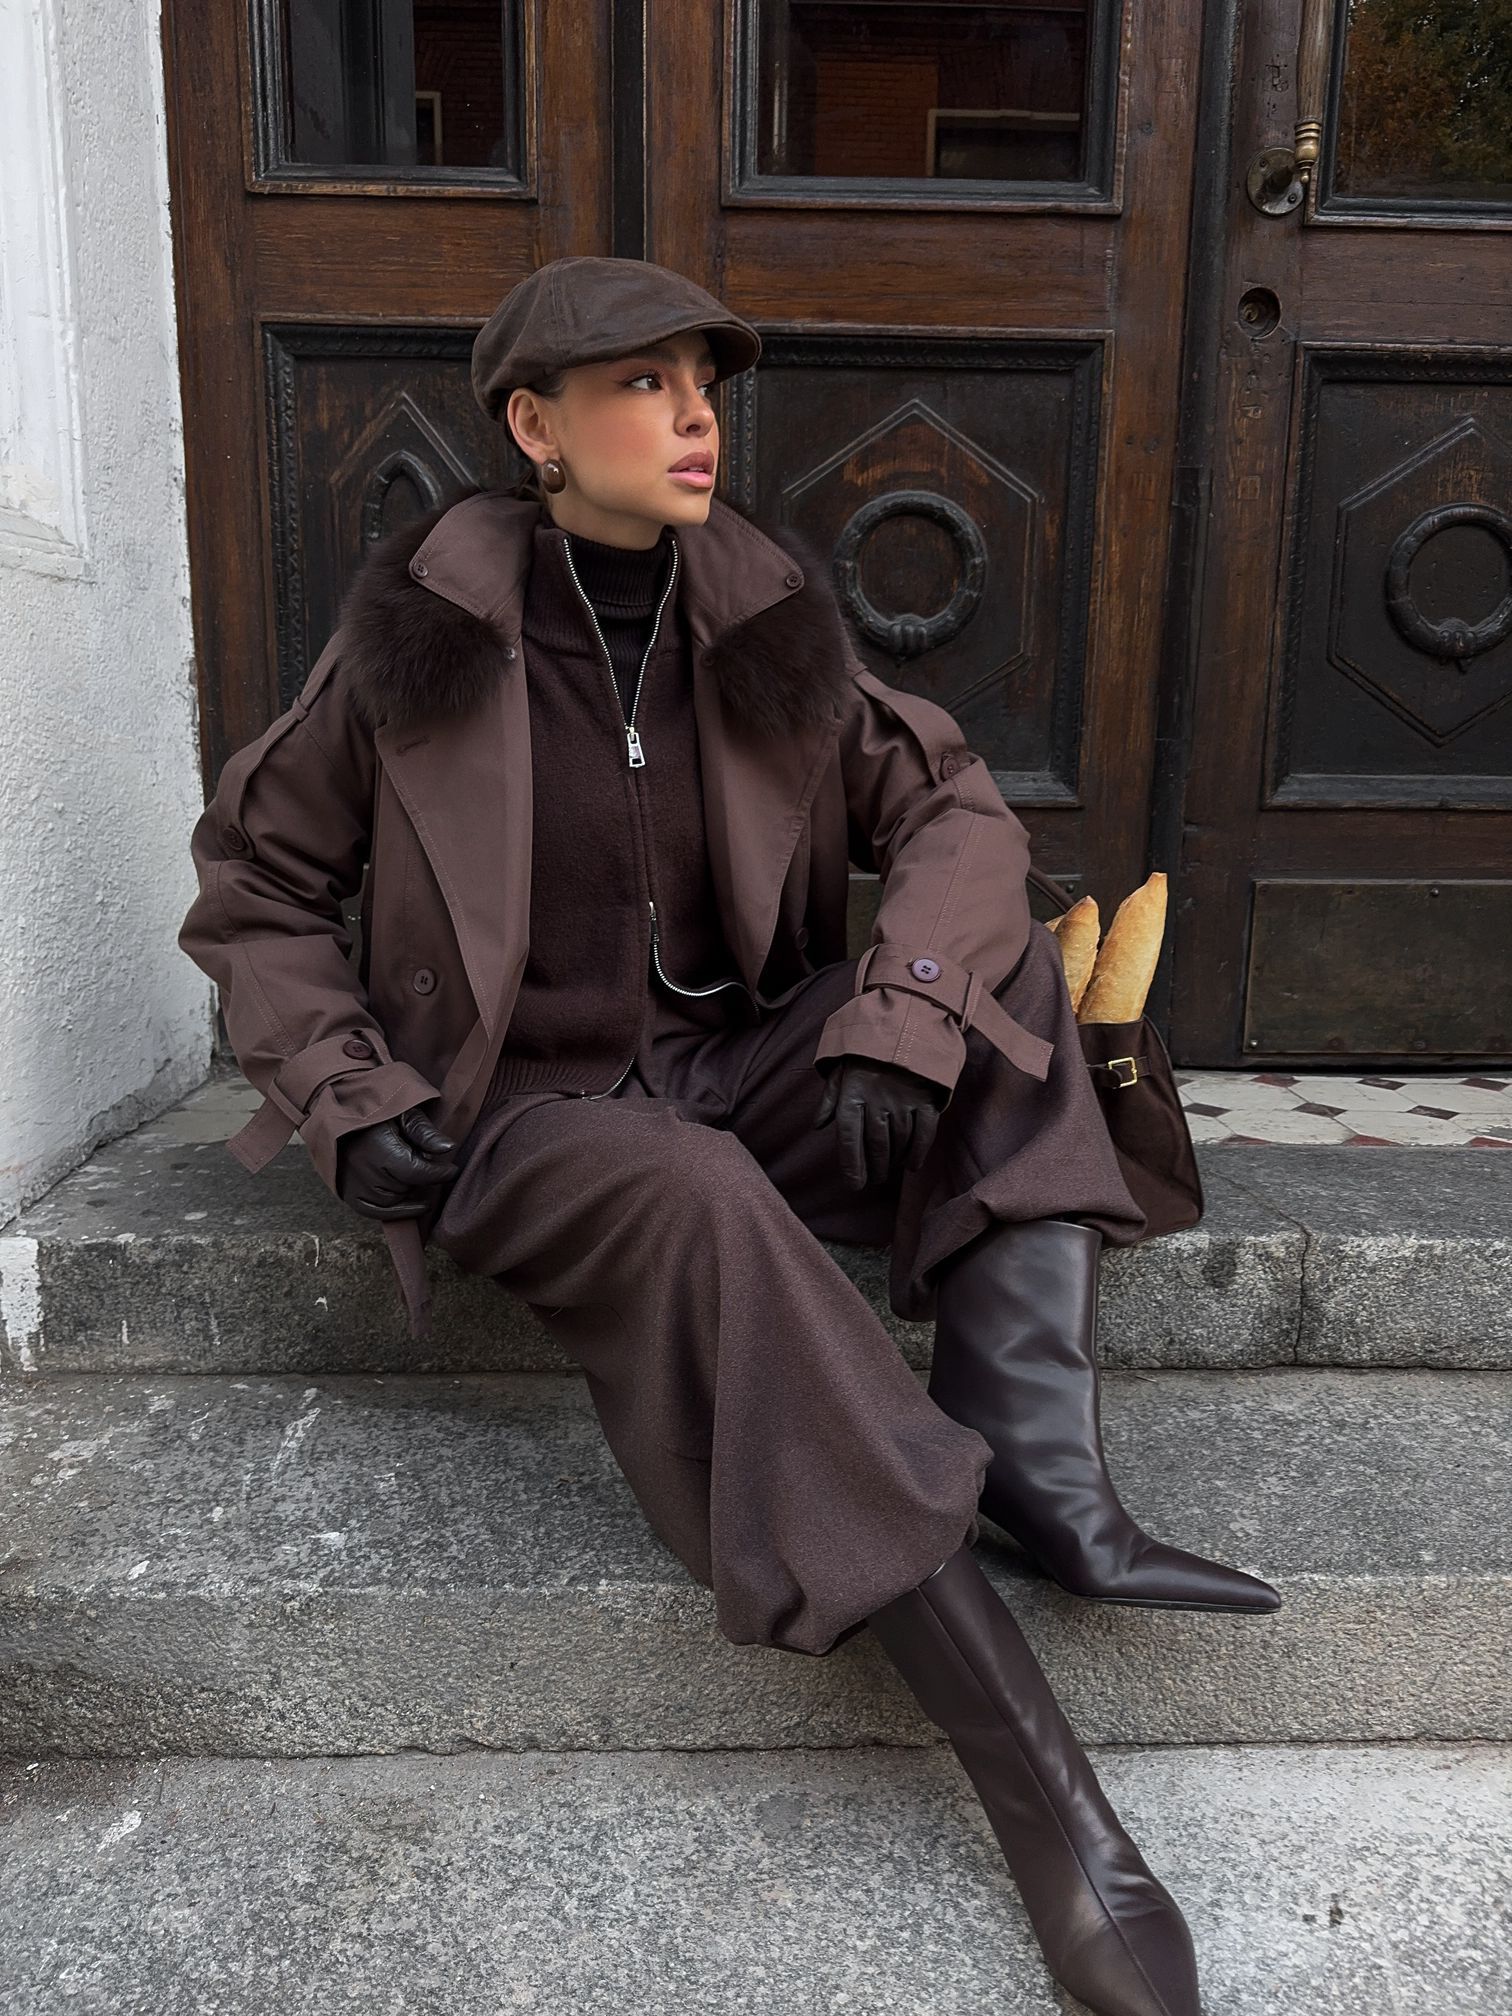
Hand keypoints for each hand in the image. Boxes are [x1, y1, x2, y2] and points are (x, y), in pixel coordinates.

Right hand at [335, 1105, 459, 1219]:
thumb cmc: (376, 1109)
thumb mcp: (404, 1112)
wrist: (340, 1111)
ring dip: (407, 1191)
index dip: (439, 1173)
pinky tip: (415, 1205)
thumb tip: (448, 1148)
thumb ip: (424, 1131)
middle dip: (420, 1177)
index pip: (416, 1171)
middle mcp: (362, 1168)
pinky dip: (395, 1212)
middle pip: (405, 1187)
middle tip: (425, 1163)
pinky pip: (374, 1212)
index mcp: (378, 1146)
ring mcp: (352, 1182)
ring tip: (411, 1173)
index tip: (452, 1170)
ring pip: (392, 1201)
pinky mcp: (347, 1192)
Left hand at [813, 1057, 946, 1188]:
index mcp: (853, 1094)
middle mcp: (877, 1100)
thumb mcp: (840, 1071)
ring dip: (894, 1161)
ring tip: (889, 1170)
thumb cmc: (865, 1054)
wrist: (901, 1027)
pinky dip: (919, 1152)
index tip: (854, 1185)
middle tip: (874, 1179)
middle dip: (874, 1168)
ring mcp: (903, 1100)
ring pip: (899, 1141)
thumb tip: (818, 1125)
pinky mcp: (925, 1098)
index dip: (851, 1166)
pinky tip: (912, 1165)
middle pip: (876, 1146)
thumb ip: (829, 1099)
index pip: (850, 1139)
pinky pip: (924, 1132)